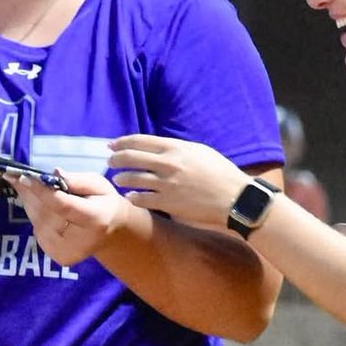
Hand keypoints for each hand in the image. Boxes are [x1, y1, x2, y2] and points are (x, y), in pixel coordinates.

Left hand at [7, 170, 125, 265]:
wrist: (111, 233)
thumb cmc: (104, 203)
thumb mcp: (98, 184)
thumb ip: (77, 179)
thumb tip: (55, 173)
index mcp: (95, 219)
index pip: (63, 205)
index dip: (42, 191)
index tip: (24, 177)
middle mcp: (81, 240)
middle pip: (47, 214)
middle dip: (31, 194)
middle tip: (17, 177)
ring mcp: (69, 252)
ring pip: (39, 223)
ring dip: (29, 203)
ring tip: (25, 187)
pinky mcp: (59, 257)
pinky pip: (38, 232)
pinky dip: (35, 216)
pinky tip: (37, 204)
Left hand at [108, 134, 246, 228]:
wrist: (235, 198)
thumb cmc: (221, 172)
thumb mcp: (200, 151)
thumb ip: (178, 148)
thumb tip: (159, 148)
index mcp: (176, 148)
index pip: (140, 141)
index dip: (122, 142)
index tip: (112, 145)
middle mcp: (168, 164)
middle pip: (131, 158)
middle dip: (116, 159)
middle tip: (110, 161)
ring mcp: (166, 185)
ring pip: (133, 179)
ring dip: (121, 177)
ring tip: (117, 178)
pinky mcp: (168, 203)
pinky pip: (142, 199)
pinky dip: (133, 197)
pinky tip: (130, 196)